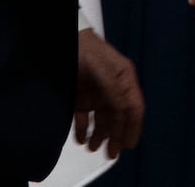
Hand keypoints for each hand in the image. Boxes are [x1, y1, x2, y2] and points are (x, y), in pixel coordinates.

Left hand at [72, 29, 142, 157]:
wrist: (61, 40)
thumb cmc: (85, 50)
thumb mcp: (101, 68)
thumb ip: (113, 89)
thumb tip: (124, 111)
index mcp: (124, 78)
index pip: (133, 106)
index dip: (133, 126)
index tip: (129, 144)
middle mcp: (113, 88)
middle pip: (119, 117)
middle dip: (116, 135)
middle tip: (111, 154)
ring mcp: (96, 93)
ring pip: (103, 120)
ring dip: (100, 135)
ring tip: (93, 148)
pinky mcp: (81, 97)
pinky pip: (85, 118)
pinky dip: (84, 130)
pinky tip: (81, 139)